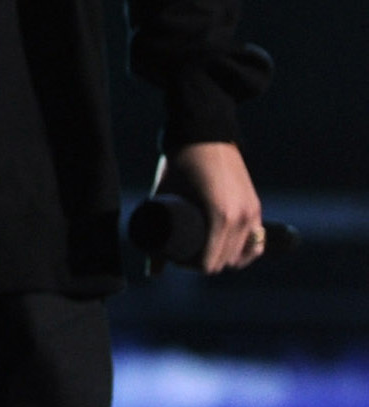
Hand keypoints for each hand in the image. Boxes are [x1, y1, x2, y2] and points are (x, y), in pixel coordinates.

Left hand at [161, 140, 263, 272]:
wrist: (204, 133)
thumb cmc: (179, 163)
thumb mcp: (162, 195)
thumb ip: (156, 232)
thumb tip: (151, 273)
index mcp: (219, 217)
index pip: (210, 263)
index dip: (191, 267)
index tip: (175, 260)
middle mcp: (241, 218)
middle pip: (225, 262)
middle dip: (205, 263)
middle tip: (184, 255)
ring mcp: (251, 212)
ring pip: (243, 255)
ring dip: (224, 258)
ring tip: (203, 250)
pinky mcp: (255, 206)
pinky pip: (255, 240)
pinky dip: (243, 250)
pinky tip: (227, 251)